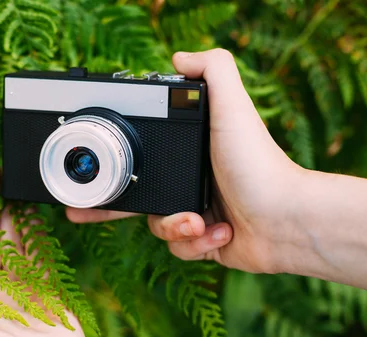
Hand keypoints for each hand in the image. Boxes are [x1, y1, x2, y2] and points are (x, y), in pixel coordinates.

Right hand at [67, 49, 303, 274]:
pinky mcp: (204, 242)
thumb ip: (213, 71)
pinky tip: (220, 232)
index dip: (115, 162)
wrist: (286, 220)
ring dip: (173, 226)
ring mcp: (196, 212)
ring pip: (156, 226)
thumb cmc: (260, 165)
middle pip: (135, 195)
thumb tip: (179, 57)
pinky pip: (178, 248)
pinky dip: (195, 243)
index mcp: (190, 152)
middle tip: (80, 212)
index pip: (142, 154)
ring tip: (198, 220)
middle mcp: (191, 180)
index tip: (95, 170)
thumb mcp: (233, 108)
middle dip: (108, 208)